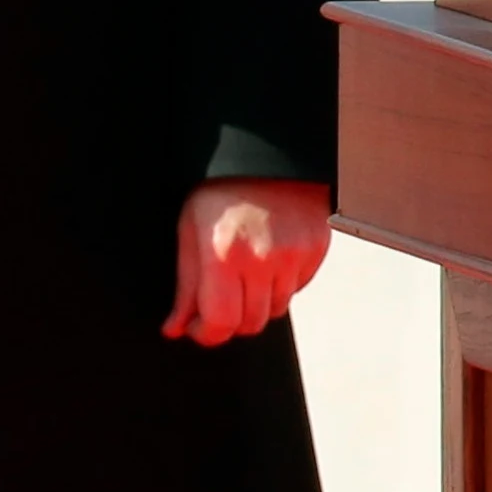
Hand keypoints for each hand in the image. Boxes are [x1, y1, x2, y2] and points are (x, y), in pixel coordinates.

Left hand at [164, 177, 333, 344]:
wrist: (266, 157)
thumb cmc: (220, 190)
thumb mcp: (189, 232)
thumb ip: (186, 286)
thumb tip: (177, 326)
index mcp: (223, 254)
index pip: (221, 321)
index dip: (207, 334)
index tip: (199, 330)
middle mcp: (262, 259)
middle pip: (250, 323)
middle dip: (230, 321)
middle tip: (218, 302)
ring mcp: (293, 256)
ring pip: (274, 310)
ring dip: (255, 303)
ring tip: (242, 270)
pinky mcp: (315, 252)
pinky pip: (296, 289)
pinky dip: (279, 284)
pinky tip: (266, 258)